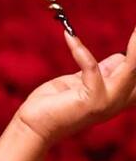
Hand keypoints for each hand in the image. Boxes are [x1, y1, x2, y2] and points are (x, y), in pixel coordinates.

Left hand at [13, 24, 135, 145]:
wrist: (34, 124)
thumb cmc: (55, 101)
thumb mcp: (83, 82)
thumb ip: (103, 71)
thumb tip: (123, 57)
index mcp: (120, 95)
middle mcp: (119, 100)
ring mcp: (108, 102)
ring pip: (131, 69)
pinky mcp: (92, 101)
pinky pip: (91, 68)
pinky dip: (80, 51)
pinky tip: (69, 36)